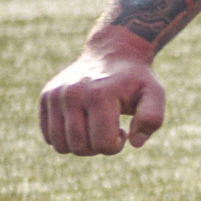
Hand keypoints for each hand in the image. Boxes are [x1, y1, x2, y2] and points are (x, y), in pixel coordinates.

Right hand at [39, 31, 166, 153]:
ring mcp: (56, 94)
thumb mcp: (154, 94)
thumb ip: (152, 118)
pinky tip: (81, 124)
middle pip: (80, 148)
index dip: (115, 146)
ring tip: (94, 127)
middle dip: (98, 147)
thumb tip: (134, 143)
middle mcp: (73, 93)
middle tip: (108, 129)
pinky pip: (49, 136)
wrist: (112, 53)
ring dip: (81, 145)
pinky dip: (66, 138)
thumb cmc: (135, 79)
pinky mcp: (46, 96)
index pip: (103, 144)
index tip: (122, 131)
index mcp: (100, 94)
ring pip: (60, 146)